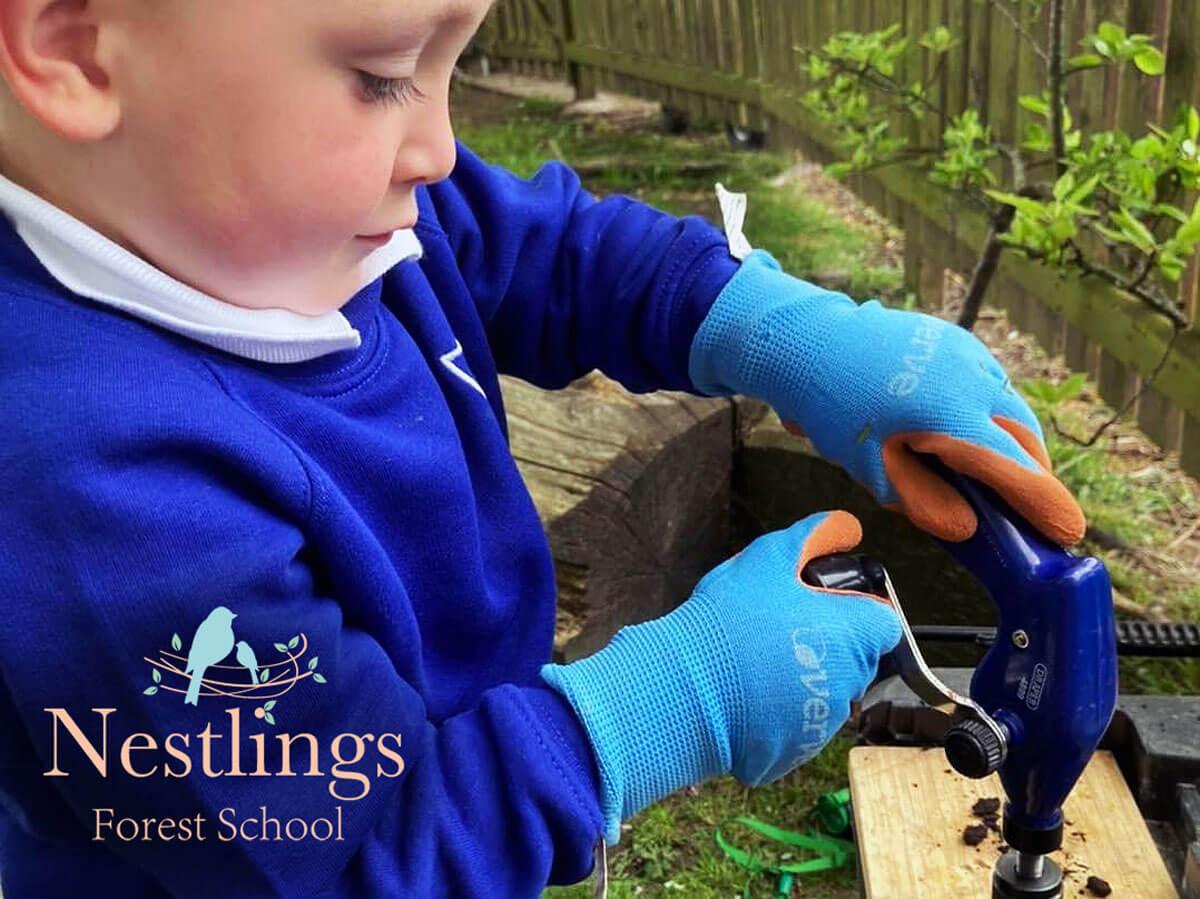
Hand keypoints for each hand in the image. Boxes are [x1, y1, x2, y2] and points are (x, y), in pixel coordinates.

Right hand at [539, 510, 900, 843]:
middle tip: (779, 632)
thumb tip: (849, 527)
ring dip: (802, 681)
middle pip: (854, 661)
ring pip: (824, 697)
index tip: (821, 609)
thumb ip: (814, 536)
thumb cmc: (730, 618)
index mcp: (853, 636)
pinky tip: (743, 697)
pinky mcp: (792, 754)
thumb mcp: (769, 559)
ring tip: (754, 664)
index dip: (856, 613)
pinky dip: (776, 716)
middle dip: (826, 646)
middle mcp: (849, 684)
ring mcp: (821, 725)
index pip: (882, 624)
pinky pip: (793, 730)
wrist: (685, 686)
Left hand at [689, 250, 1085, 544]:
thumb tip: (967, 527)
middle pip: (1025, 438)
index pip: (1017, 468)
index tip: (1066, 532)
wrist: (809, 342)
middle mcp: (973, 379)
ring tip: (989, 475)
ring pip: (1010, 408)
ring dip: (1011, 443)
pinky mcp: (958, 341)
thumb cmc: (835, 408)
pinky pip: (989, 384)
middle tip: (1024, 511)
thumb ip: (924, 503)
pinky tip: (963, 433)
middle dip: (1031, 477)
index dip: (1044, 504)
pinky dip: (989, 414)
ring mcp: (969, 354)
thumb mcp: (874, 469)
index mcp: (953, 415)